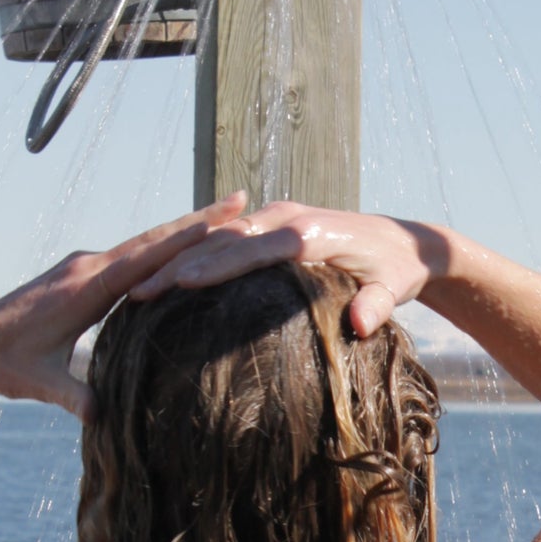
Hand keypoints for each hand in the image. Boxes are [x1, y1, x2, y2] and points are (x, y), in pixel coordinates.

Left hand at [0, 194, 246, 419]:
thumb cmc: (1, 364)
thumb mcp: (37, 382)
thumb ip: (71, 394)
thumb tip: (102, 416)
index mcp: (84, 286)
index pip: (148, 256)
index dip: (189, 236)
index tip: (227, 216)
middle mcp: (88, 266)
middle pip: (154, 238)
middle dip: (200, 219)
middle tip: (242, 198)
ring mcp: (85, 266)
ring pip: (145, 243)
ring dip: (185, 228)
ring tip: (227, 216)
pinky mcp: (83, 273)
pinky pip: (133, 254)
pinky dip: (164, 246)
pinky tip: (186, 246)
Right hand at [129, 201, 449, 336]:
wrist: (404, 241)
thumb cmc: (396, 270)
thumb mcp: (393, 288)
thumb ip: (377, 306)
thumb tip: (360, 324)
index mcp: (310, 234)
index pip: (252, 249)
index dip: (213, 265)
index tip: (175, 283)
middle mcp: (288, 218)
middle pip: (224, 241)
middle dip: (178, 265)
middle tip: (136, 294)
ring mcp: (279, 217)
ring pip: (219, 237)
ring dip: (179, 259)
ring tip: (139, 289)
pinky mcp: (275, 224)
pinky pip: (229, 239)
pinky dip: (197, 255)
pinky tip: (168, 280)